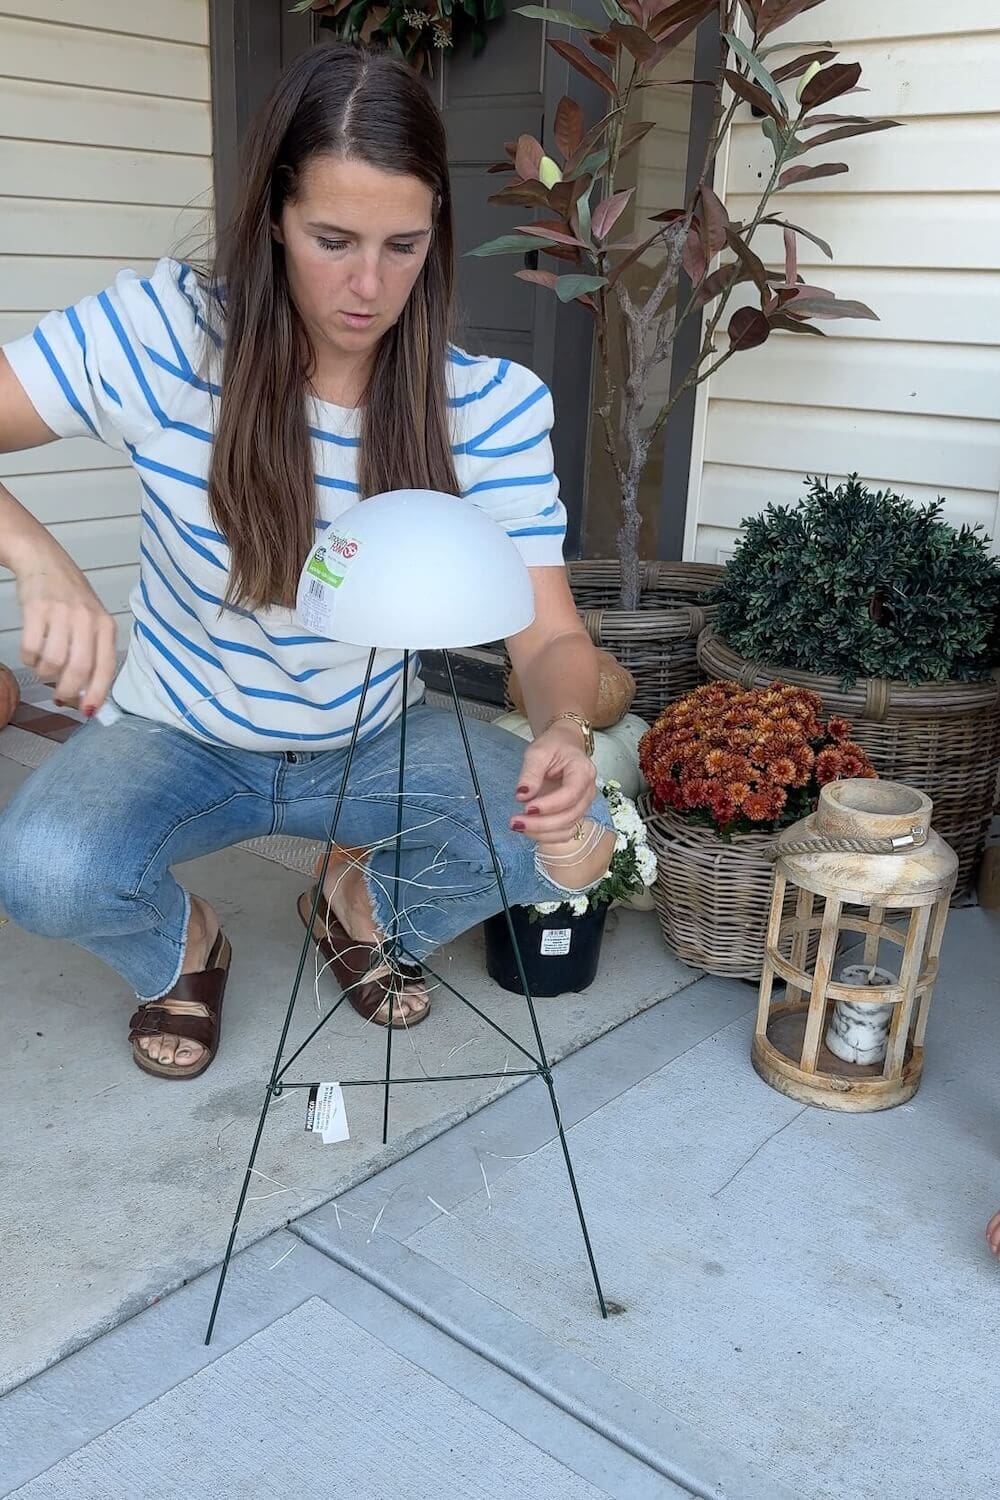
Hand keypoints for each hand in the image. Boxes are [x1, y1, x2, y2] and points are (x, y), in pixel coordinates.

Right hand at [15, 541, 116, 711]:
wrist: (44, 561)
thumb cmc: (71, 598)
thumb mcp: (91, 622)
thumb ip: (93, 654)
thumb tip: (86, 695)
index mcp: (106, 626)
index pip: (106, 667)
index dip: (97, 693)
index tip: (88, 711)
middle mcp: (87, 619)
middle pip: (79, 669)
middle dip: (67, 691)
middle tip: (60, 698)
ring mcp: (61, 613)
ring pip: (52, 662)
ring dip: (45, 673)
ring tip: (44, 666)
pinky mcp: (37, 609)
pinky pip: (31, 648)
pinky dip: (29, 659)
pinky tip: (33, 653)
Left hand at [510, 724, 596, 843]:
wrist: (564, 747)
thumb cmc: (554, 747)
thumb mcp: (538, 751)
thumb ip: (530, 773)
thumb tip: (522, 794)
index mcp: (583, 771)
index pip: (570, 794)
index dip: (549, 805)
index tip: (527, 807)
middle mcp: (587, 792)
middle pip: (569, 816)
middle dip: (541, 824)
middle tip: (516, 821)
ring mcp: (582, 805)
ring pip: (567, 828)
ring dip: (542, 833)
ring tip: (519, 825)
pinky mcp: (573, 815)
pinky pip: (564, 833)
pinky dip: (546, 836)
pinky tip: (528, 830)